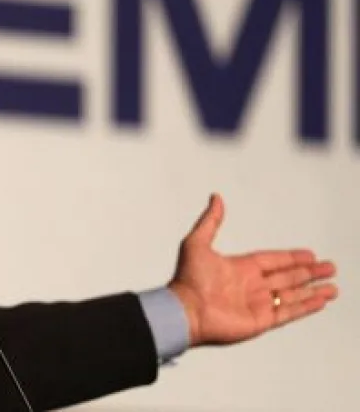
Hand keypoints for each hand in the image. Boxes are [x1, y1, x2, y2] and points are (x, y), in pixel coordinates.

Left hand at [167, 193, 338, 347]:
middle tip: (329, 268)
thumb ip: (210, 221)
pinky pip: (289, 312)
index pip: (273, 261)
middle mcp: (251, 286)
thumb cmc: (187, 279)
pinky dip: (305, 307)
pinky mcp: (261, 320)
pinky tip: (320, 301)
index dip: (291, 258)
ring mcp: (257, 304)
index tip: (310, 255)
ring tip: (332, 288)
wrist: (185, 310)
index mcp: (239, 268)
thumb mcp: (197, 243)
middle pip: (287, 278)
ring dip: (312, 291)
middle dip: (309, 273)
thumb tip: (216, 198)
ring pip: (292, 295)